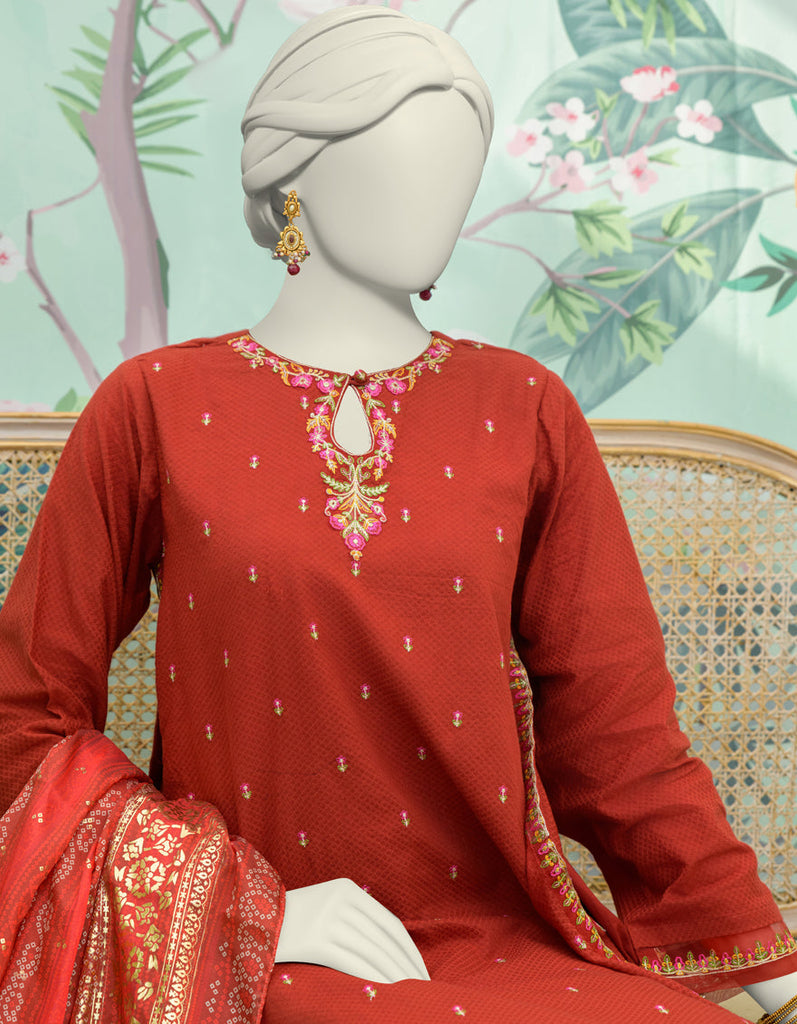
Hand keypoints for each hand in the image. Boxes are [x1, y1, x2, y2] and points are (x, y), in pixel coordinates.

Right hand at [274, 877, 429, 983]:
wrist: (245, 919)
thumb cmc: (290, 923)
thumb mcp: (325, 908)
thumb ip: (352, 920)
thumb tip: (386, 952)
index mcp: (347, 889)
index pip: (390, 924)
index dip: (409, 951)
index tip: (423, 972)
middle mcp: (340, 899)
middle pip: (384, 939)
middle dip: (407, 967)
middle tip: (424, 990)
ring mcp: (327, 917)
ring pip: (371, 952)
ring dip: (395, 977)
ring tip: (408, 996)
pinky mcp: (315, 939)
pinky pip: (352, 962)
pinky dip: (372, 978)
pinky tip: (384, 993)